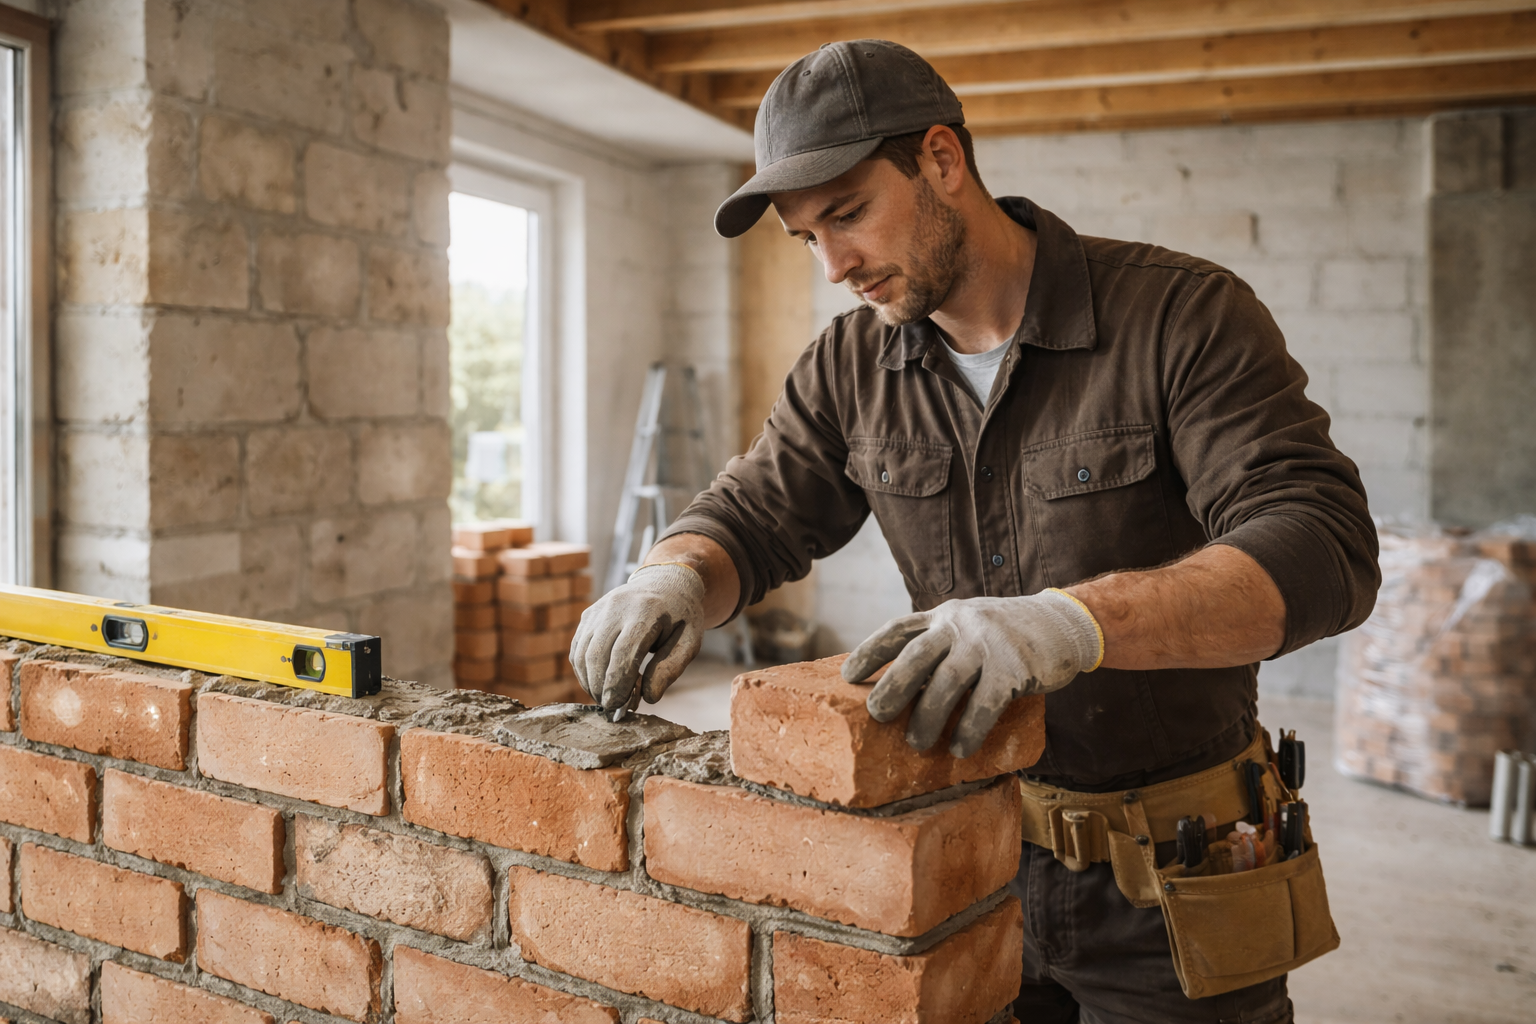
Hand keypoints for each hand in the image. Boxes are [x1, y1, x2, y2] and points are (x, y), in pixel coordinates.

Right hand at [570, 563, 705, 713]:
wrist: (666, 582)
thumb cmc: (681, 616)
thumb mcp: (690, 641)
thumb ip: (671, 668)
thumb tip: (649, 697)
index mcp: (646, 611)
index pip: (624, 652)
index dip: (617, 682)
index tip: (617, 706)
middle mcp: (617, 606)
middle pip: (598, 654)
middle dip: (601, 687)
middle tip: (612, 708)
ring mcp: (599, 609)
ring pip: (582, 653)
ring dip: (590, 682)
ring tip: (606, 698)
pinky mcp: (589, 615)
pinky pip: (578, 648)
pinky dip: (583, 671)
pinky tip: (598, 683)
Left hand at [841, 589, 1102, 757]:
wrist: (1064, 623)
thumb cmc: (1007, 634)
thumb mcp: (968, 625)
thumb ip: (939, 646)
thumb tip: (901, 690)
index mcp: (944, 615)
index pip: (898, 630)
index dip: (870, 652)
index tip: (847, 677)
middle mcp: (961, 625)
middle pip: (917, 656)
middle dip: (893, 687)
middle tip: (875, 715)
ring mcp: (988, 644)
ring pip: (947, 683)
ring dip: (928, 717)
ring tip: (916, 744)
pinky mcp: (1015, 667)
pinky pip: (985, 703)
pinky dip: (969, 729)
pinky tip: (961, 749)